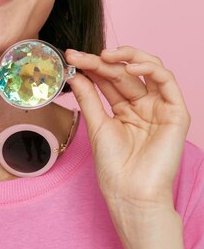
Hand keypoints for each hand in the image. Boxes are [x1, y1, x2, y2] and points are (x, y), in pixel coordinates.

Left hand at [65, 46, 189, 212]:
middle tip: (79, 56)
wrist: (130, 193)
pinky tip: (129, 66)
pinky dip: (150, 68)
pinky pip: (167, 81)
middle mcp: (144, 105)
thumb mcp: (96, 124)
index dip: (91, 66)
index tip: (71, 58)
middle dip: (101, 61)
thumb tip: (74, 72)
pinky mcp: (176, 112)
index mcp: (125, 110)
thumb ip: (88, 96)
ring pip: (149, 69)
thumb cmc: (114, 167)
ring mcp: (160, 107)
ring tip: (104, 55)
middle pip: (124, 73)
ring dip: (127, 57)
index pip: (109, 80)